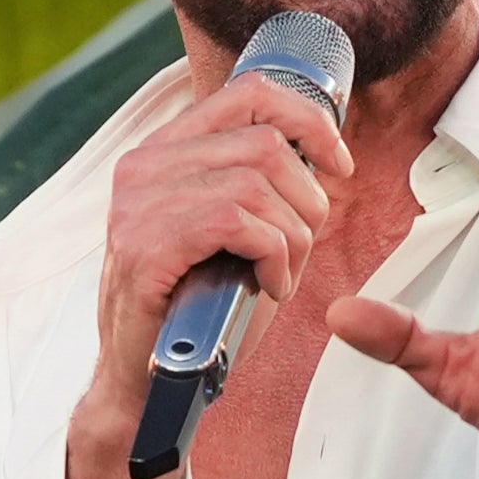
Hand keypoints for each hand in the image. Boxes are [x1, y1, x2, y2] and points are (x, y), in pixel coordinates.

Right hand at [61, 65, 351, 478]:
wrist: (147, 384)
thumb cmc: (200, 310)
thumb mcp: (235, 234)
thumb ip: (262, 185)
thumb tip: (323, 152)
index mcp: (165, 150)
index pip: (249, 94)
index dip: (310, 120)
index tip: (341, 166)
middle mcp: (143, 166)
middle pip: (265, 144)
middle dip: (307, 201)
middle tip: (299, 252)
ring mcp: (137, 205)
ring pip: (257, 184)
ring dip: (292, 238)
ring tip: (280, 276)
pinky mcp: (144, 247)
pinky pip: (238, 223)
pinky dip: (273, 257)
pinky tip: (267, 286)